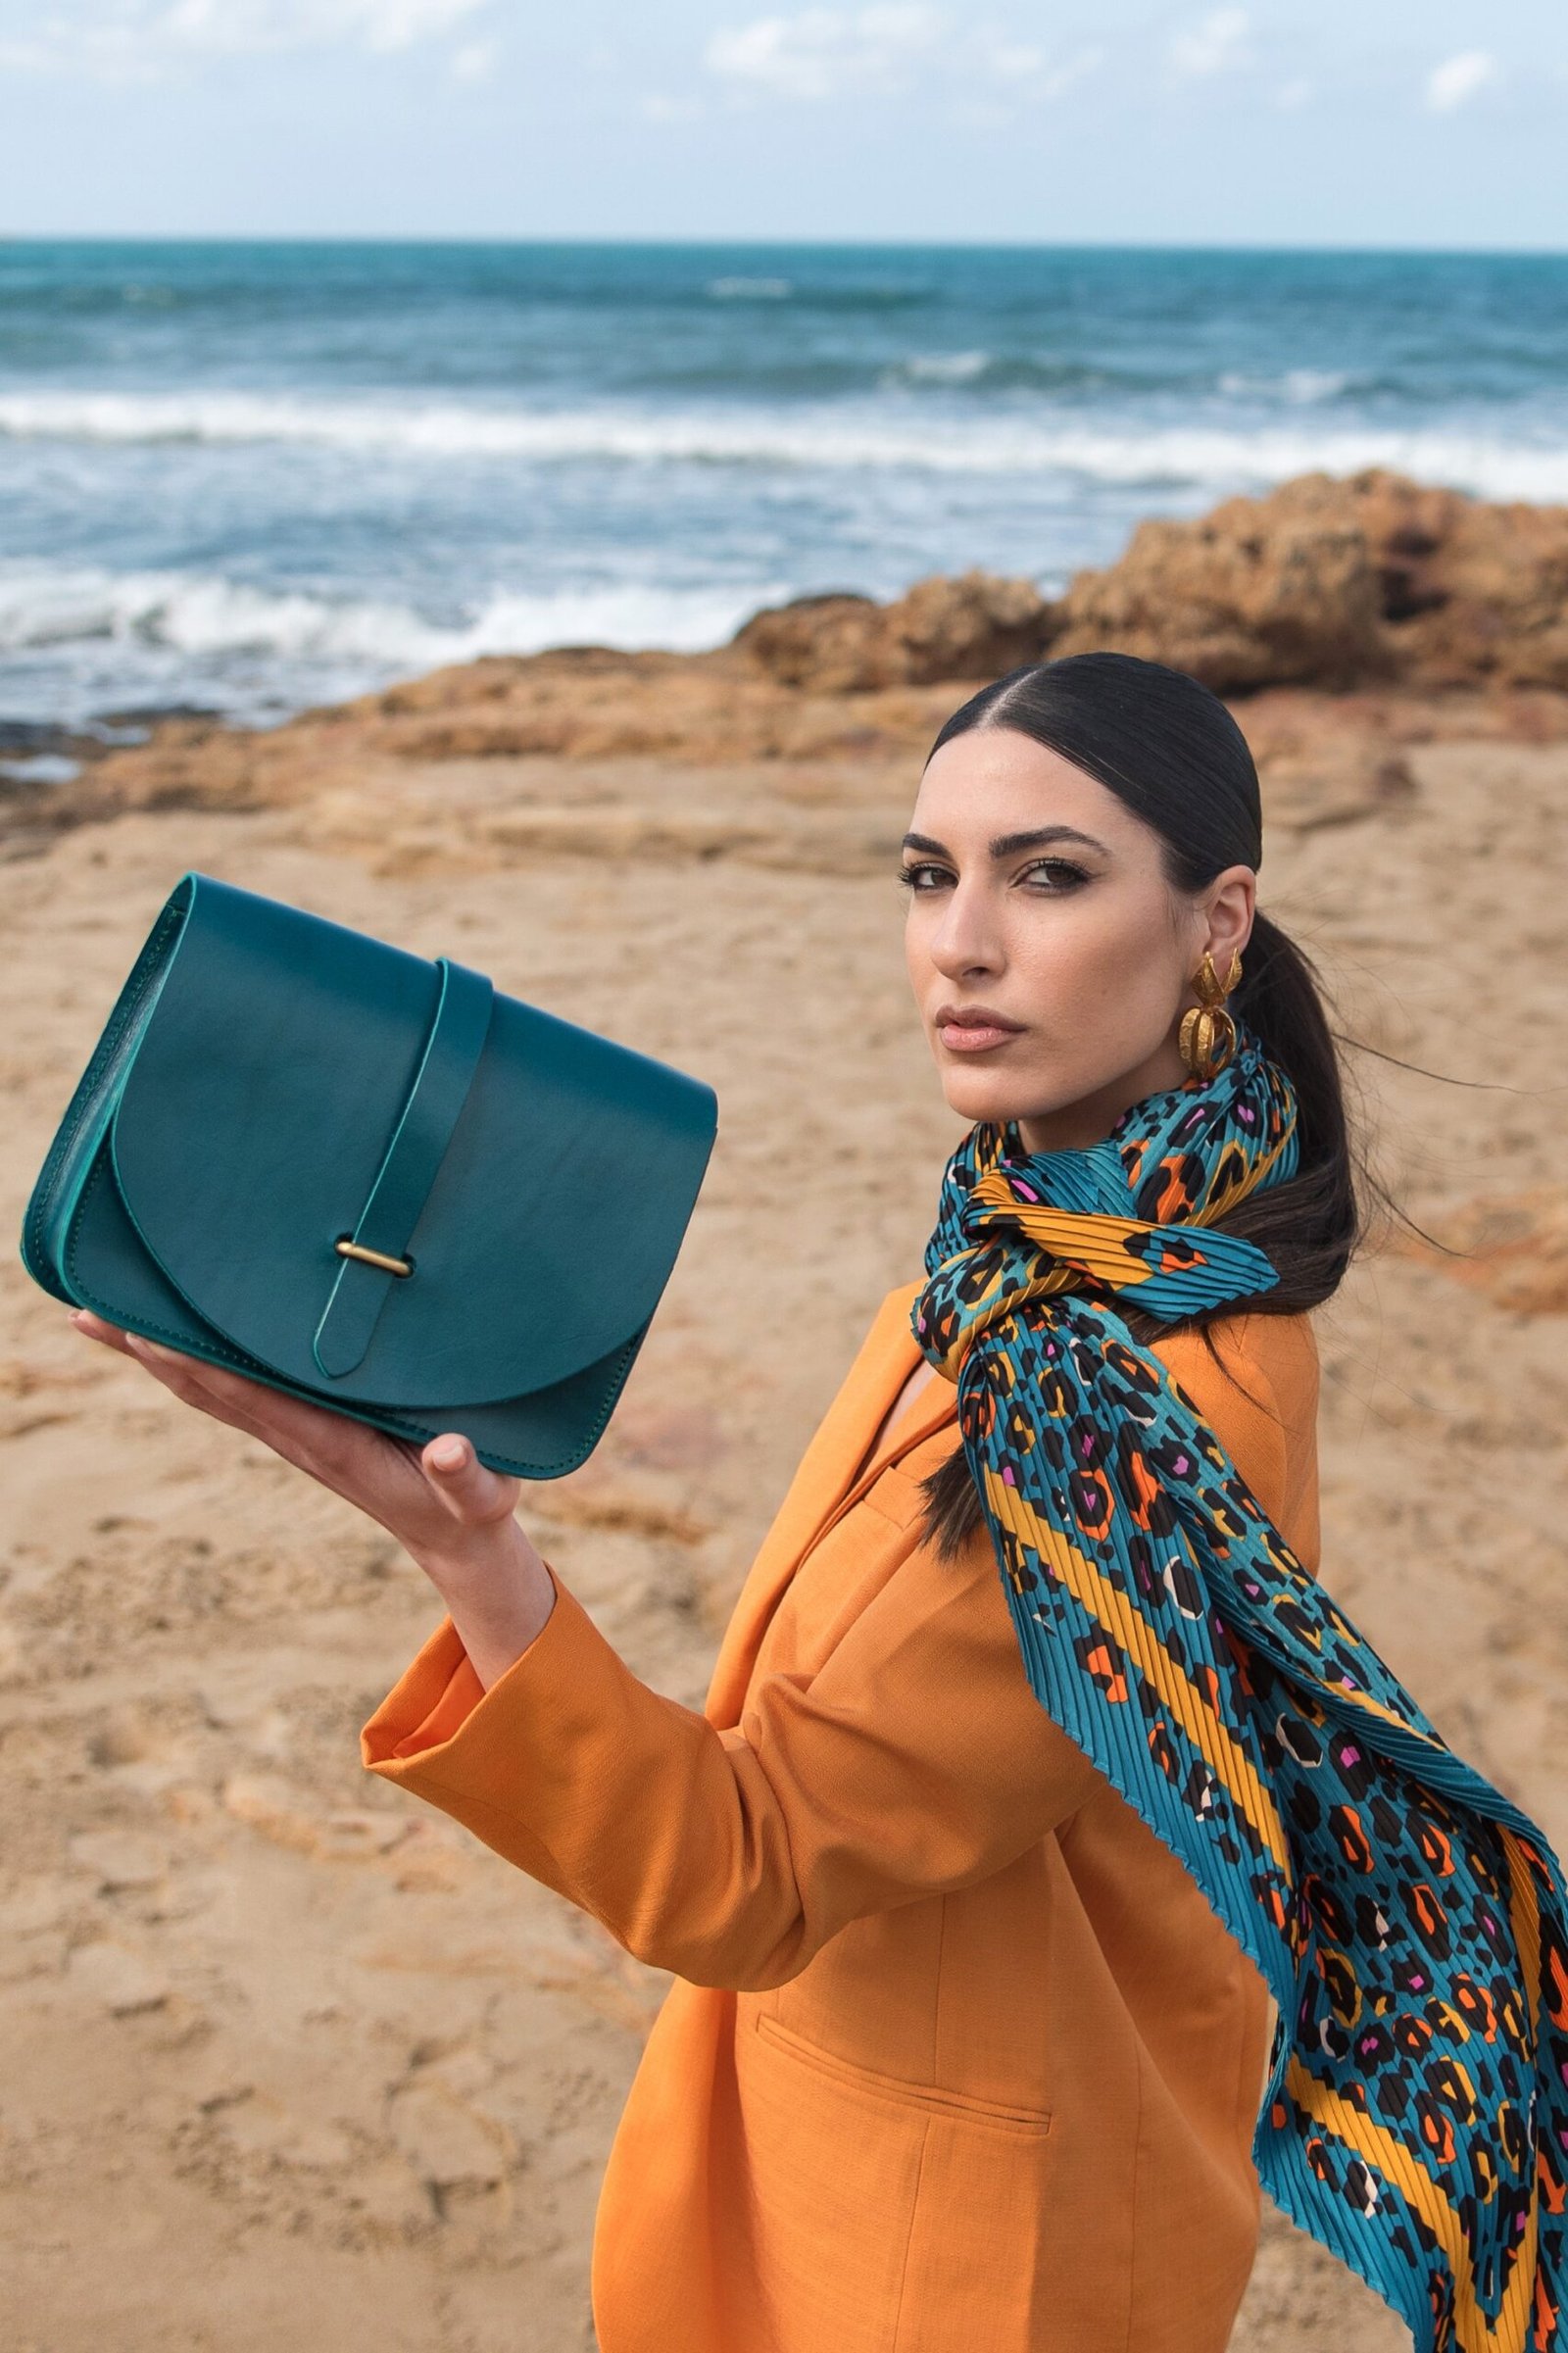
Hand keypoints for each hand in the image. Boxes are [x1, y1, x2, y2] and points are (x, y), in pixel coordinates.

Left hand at [67, 1310, 555, 1685]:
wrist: (457, 1538)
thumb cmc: (473, 1508)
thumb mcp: (481, 1497)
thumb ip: (466, 1476)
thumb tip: (448, 1451)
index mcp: (334, 1444)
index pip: (255, 1399)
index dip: (202, 1366)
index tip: (151, 1334)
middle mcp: (300, 1436)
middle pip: (210, 1390)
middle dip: (153, 1352)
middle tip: (91, 1310)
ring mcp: (295, 1431)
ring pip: (211, 1388)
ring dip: (156, 1355)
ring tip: (101, 1313)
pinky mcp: (302, 1423)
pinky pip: (233, 1388)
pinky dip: (189, 1361)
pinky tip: (162, 1335)